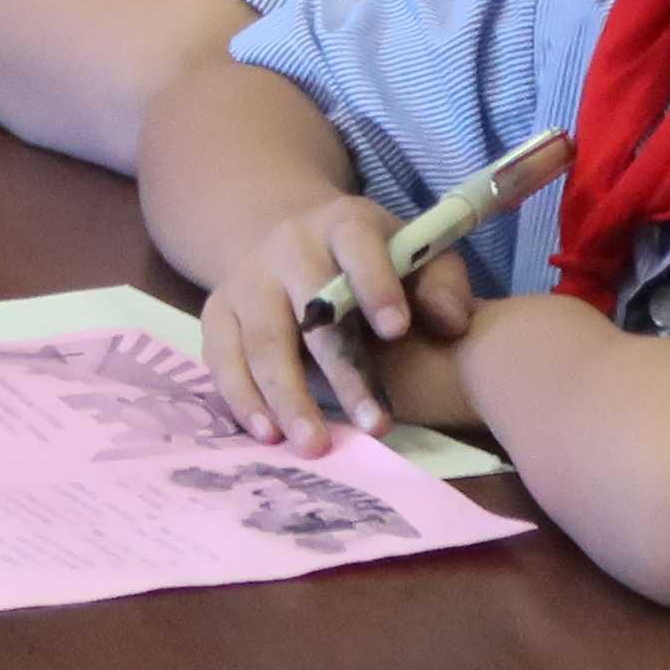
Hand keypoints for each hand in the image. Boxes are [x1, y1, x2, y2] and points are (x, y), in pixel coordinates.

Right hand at [199, 194, 474, 451]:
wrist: (294, 246)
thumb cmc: (372, 266)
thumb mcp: (416, 259)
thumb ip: (441, 286)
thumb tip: (452, 323)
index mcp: (342, 224)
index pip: (357, 247)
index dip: (376, 286)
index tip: (398, 330)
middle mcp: (287, 246)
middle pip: (310, 308)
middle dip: (343, 370)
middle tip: (375, 426)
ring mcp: (246, 279)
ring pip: (263, 341)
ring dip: (288, 396)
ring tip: (315, 445)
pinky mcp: (217, 311)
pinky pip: (221, 357)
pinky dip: (242, 398)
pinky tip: (267, 433)